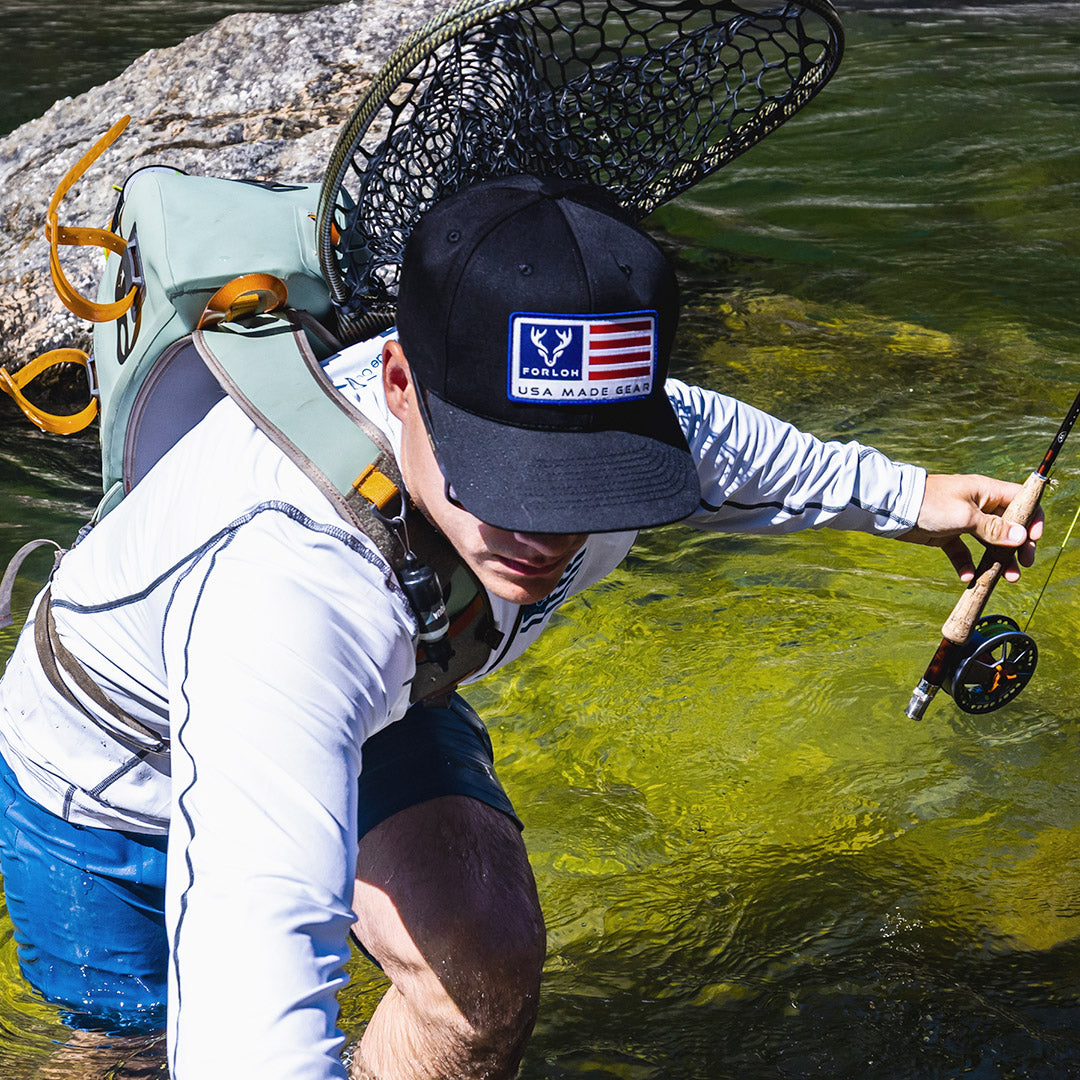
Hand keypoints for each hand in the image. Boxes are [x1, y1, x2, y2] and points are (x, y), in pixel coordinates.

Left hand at [897, 473, 1043, 581]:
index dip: (1032, 519)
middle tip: (1024, 565)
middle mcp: (978, 505)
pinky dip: (967, 564)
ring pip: (988, 542)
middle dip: (1019, 546)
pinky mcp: (947, 535)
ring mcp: (963, 521)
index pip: (1021, 501)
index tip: (1033, 539)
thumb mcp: (965, 517)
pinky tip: (968, 577)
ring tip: (1007, 578)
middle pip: (1008, 526)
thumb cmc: (930, 504)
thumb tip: (1022, 537)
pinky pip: (963, 552)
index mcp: (986, 491)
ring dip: (999, 560)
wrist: (893, 509)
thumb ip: (993, 529)